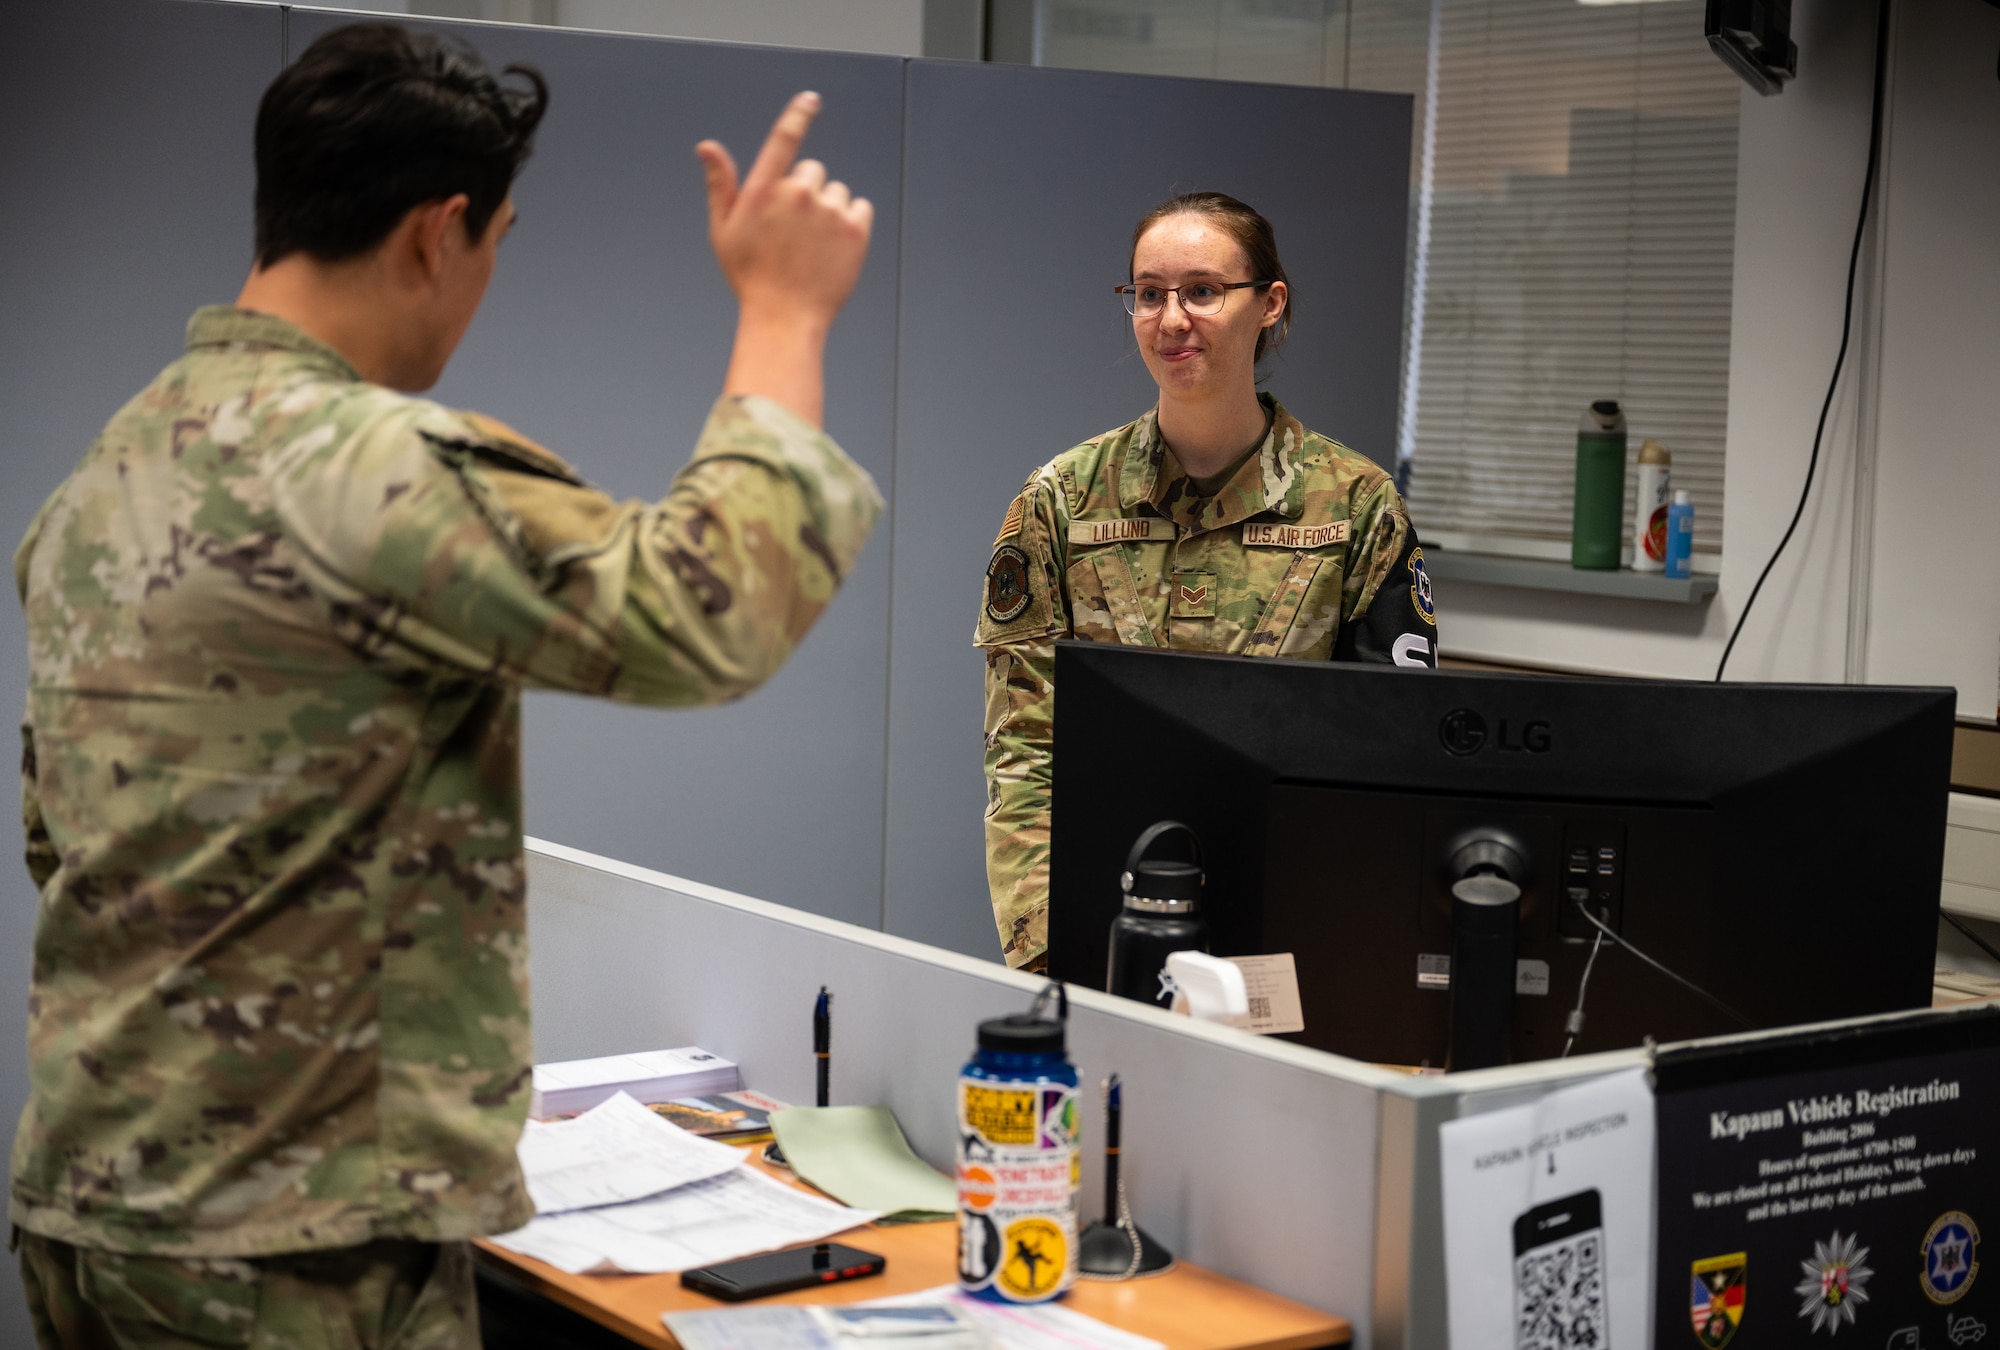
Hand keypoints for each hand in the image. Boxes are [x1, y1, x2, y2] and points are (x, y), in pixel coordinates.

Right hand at [696, 92, 873, 329]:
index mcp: (763, 191)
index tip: (811, 100)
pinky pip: (859, 207)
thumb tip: (707, 145)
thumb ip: (720, 185)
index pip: (783, 140)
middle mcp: (797, 194)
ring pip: (837, 192)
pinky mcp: (855, 230)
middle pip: (813, 172)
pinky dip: (852, 223)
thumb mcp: (724, 231)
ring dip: (829, 210)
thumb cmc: (751, 277)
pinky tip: (834, 248)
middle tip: (794, 233)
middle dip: (806, 193)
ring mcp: (829, 211)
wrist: (785, 319)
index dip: (798, 115)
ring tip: (813, 247)